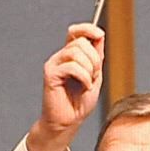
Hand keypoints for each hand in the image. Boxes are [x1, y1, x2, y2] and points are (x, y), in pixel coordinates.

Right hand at [27, 23, 104, 150]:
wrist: (68, 122)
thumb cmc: (79, 102)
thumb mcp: (95, 75)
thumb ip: (96, 56)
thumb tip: (99, 35)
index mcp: (70, 55)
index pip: (76, 32)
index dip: (88, 28)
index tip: (99, 35)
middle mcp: (60, 57)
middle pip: (80, 42)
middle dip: (94, 59)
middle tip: (94, 75)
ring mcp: (54, 64)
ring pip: (76, 52)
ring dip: (89, 69)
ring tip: (88, 83)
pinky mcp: (50, 74)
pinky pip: (71, 66)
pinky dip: (84, 77)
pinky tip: (84, 87)